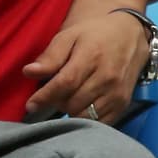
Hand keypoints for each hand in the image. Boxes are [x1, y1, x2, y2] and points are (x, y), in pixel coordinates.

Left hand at [22, 11, 148, 124]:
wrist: (129, 36)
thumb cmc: (94, 34)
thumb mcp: (69, 36)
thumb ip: (51, 56)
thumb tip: (28, 72)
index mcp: (90, 57)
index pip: (65, 83)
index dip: (45, 96)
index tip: (30, 105)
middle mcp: (106, 78)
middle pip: (73, 102)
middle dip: (56, 102)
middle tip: (51, 94)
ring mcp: (117, 94)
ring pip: (85, 115)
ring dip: (69, 111)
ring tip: (65, 98)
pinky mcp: (123, 105)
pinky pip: (100, 122)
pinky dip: (86, 119)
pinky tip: (79, 107)